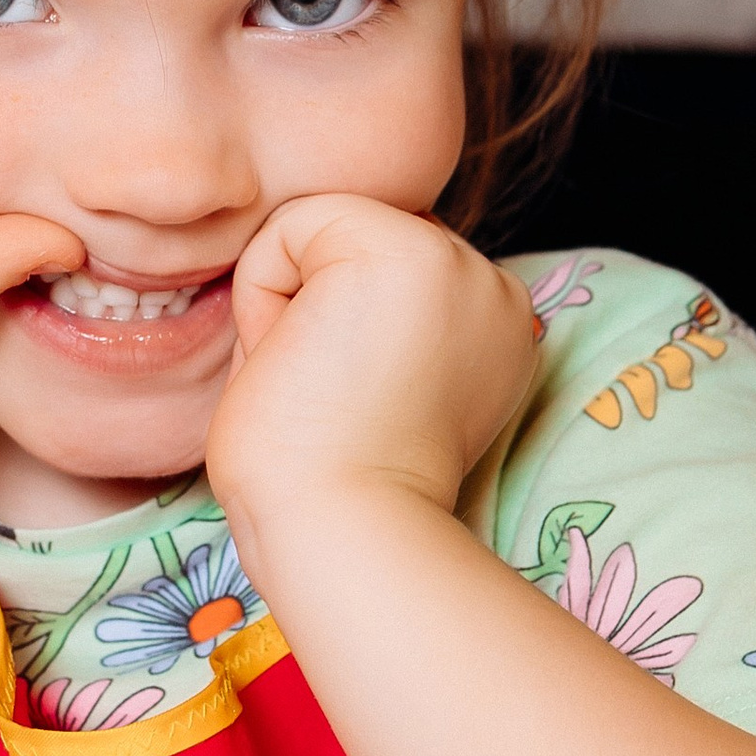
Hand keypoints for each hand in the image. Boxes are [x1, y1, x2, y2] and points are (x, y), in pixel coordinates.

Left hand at [206, 198, 538, 564]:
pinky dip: (262, 290)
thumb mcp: (376, 386)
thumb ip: (373, 319)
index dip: (335, 330)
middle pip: (353, 244)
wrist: (342, 529)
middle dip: (313, 307)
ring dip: (290, 301)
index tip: (346, 408)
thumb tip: (317, 269)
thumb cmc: (332, 484)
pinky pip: (291, 226)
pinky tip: (294, 355)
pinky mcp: (398, 247)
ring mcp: (455, 260)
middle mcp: (491, 287)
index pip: (384, 276)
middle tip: (325, 396)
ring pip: (322, 229)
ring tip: (314, 378)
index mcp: (493, 330)